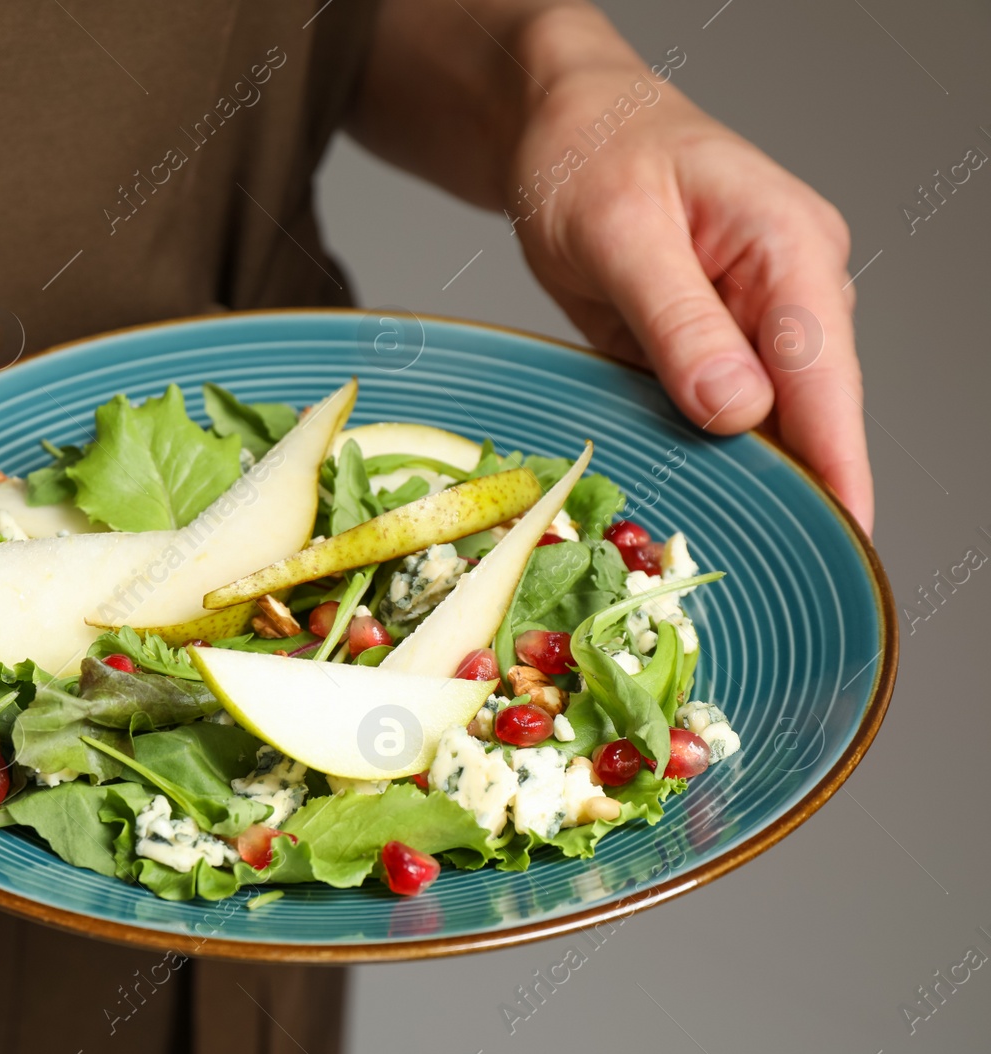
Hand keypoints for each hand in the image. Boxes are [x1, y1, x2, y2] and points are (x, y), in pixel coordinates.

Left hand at [349, 1, 872, 531]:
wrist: (561, 129)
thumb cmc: (591, 154)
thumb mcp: (620, 232)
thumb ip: (680, 322)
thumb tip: (738, 411)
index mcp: (790, 249)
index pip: (827, 374)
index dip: (839, 462)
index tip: (846, 537)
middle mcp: (788, 291)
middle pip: (805, 410)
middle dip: (788, 486)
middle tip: (764, 570)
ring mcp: (752, 323)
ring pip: (759, 421)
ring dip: (735, 476)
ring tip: (712, 547)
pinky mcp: (710, 347)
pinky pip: (712, 415)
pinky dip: (696, 453)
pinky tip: (677, 498)